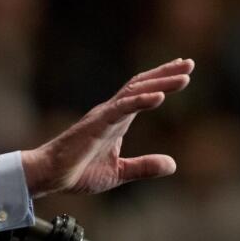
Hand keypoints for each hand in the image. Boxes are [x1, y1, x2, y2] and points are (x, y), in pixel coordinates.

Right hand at [21, 58, 193, 196]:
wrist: (50, 176)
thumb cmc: (77, 172)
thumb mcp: (119, 172)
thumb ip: (144, 167)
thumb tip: (172, 164)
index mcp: (116, 122)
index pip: (141, 94)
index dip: (161, 81)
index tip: (182, 72)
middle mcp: (111, 113)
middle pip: (141, 86)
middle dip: (165, 74)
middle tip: (189, 64)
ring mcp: (103, 117)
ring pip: (135, 93)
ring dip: (160, 83)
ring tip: (183, 77)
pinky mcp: (96, 125)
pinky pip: (122, 109)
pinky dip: (141, 101)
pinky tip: (160, 97)